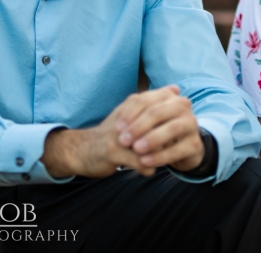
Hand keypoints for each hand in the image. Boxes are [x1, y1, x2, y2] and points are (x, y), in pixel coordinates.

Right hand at [41, 85, 204, 177]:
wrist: (83, 150)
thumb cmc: (113, 133)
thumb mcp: (131, 112)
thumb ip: (153, 102)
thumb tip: (176, 89)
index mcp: (132, 103)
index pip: (160, 102)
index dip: (172, 116)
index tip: (176, 129)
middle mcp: (125, 115)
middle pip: (157, 121)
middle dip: (167, 136)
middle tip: (173, 145)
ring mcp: (119, 133)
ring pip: (150, 143)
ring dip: (159, 153)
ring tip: (161, 159)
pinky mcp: (112, 151)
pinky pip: (139, 161)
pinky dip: (147, 168)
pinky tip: (149, 171)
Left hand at [116, 85, 204, 172]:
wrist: (182, 147)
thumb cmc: (158, 129)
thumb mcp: (146, 121)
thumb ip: (134, 117)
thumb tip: (118, 124)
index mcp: (168, 96)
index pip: (145, 100)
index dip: (130, 113)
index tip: (117, 128)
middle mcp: (182, 105)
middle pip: (157, 112)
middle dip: (138, 127)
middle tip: (123, 140)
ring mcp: (191, 123)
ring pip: (172, 128)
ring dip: (151, 139)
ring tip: (136, 149)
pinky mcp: (195, 143)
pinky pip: (177, 149)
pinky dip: (160, 156)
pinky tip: (145, 162)